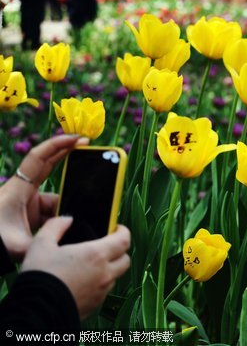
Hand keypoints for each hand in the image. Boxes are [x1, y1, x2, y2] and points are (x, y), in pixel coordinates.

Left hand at [0, 135, 87, 261]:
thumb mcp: (21, 245)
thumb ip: (48, 240)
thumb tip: (73, 235)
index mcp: (18, 189)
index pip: (39, 158)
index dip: (58, 144)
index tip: (78, 139)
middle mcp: (23, 190)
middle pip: (49, 165)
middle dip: (69, 156)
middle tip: (91, 151)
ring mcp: (27, 201)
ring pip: (55, 197)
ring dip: (67, 207)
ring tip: (79, 218)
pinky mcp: (30, 212)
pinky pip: (52, 210)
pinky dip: (60, 218)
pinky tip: (68, 229)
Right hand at [21, 217, 130, 318]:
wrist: (34, 311)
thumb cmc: (40, 275)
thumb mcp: (41, 244)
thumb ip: (56, 226)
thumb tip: (67, 219)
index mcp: (96, 255)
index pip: (124, 240)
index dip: (123, 231)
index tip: (116, 228)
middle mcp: (104, 273)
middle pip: (125, 260)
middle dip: (119, 251)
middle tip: (105, 247)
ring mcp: (101, 291)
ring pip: (115, 277)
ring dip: (109, 269)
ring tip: (91, 266)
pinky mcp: (95, 306)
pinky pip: (103, 292)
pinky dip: (98, 285)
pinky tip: (82, 283)